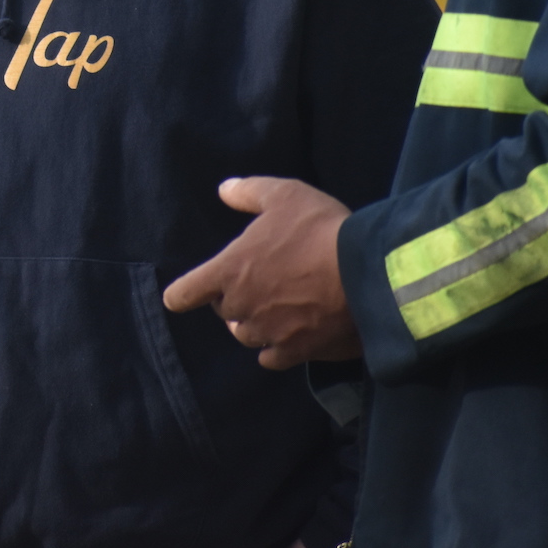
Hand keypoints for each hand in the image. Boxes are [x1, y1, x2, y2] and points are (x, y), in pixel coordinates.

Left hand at [162, 176, 361, 370]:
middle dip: (233, 299)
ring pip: (246, 335)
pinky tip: (286, 339)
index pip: (184, 294)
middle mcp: (242, 307)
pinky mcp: (296, 352)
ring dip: (253, 324)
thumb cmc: (318, 229)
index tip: (182, 295)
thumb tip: (224, 189)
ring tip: (272, 310)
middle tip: (256, 283)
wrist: (365, 273)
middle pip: (223, 311)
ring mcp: (268, 332)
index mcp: (229, 272)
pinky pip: (272, 358)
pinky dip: (275, 349)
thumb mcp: (283, 195)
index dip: (182, 294)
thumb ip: (249, 192)